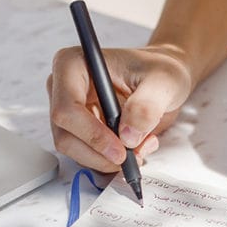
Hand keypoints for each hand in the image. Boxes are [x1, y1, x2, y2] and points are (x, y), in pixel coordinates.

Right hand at [47, 45, 192, 171]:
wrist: (161, 81)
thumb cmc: (158, 70)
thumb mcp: (163, 82)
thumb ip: (147, 105)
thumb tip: (127, 135)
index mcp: (73, 65)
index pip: (67, 109)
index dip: (92, 135)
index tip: (120, 150)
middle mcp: (62, 88)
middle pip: (65, 136)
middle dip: (100, 154)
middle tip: (132, 156)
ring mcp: (69, 112)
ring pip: (75, 151)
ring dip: (108, 159)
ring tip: (141, 146)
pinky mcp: (78, 131)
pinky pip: (87, 156)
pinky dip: (110, 160)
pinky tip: (134, 147)